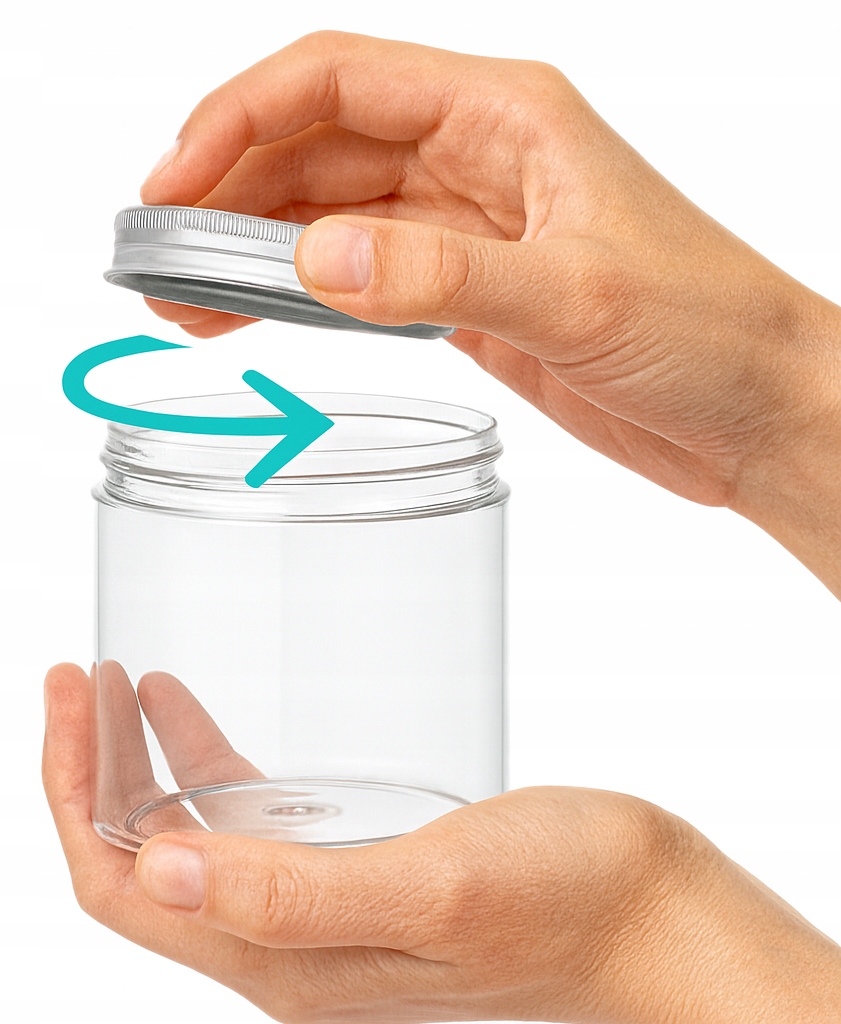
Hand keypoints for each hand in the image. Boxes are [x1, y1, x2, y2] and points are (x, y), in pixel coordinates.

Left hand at [44, 662, 840, 1022]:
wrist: (647, 921)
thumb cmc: (562, 910)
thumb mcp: (430, 894)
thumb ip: (297, 894)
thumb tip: (157, 868)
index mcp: (278, 961)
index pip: (117, 888)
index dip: (68, 791)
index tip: (66, 687)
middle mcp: (283, 945)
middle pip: (139, 862)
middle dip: (91, 769)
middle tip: (80, 671)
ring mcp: (321, 912)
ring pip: (194, 840)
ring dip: (148, 766)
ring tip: (128, 683)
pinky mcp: (365, 871)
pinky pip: (260, 823)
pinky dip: (218, 769)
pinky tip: (215, 724)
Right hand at [139, 31, 840, 596]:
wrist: (757, 409)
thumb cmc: (709, 329)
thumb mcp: (578, 296)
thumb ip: (444, 275)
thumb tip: (318, 262)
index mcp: (507, 117)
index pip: (337, 81)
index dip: (239, 121)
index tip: (174, 185)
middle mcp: (481, 161)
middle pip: (320, 147)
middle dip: (232, 194)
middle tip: (161, 258)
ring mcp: (472, 230)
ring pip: (335, 216)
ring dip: (259, 251)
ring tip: (188, 302)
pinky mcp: (474, 297)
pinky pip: (368, 279)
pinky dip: (310, 296)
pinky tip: (266, 319)